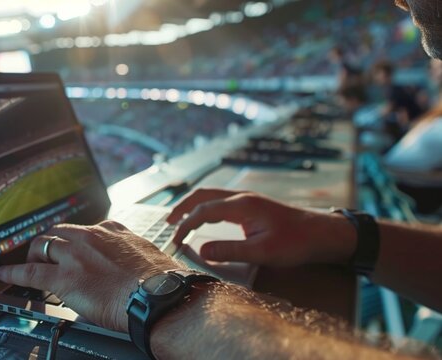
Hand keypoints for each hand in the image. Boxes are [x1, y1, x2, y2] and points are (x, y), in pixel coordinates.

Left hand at [0, 221, 183, 331]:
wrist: (158, 296)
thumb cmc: (161, 282)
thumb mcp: (148, 257)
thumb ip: (132, 256)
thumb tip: (132, 267)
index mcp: (114, 231)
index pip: (87, 228)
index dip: (75, 239)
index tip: (73, 245)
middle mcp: (92, 236)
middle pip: (59, 232)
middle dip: (50, 243)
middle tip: (46, 254)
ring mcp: (76, 255)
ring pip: (43, 245)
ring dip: (34, 254)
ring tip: (29, 263)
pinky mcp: (65, 277)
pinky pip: (31, 271)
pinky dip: (15, 271)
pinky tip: (6, 273)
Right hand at [166, 188, 355, 266]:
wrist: (324, 233)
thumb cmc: (297, 243)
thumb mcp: (262, 252)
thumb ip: (230, 250)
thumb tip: (201, 249)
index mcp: (242, 205)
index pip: (203, 211)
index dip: (185, 225)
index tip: (175, 240)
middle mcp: (242, 197)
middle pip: (203, 195)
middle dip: (182, 208)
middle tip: (167, 222)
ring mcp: (248, 199)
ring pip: (212, 195)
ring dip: (194, 204)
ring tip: (180, 218)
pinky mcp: (254, 205)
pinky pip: (222, 200)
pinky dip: (206, 206)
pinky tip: (206, 216)